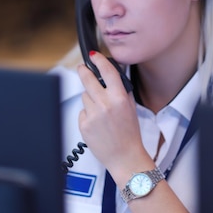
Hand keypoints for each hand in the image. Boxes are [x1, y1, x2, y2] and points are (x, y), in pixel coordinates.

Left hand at [77, 52, 150, 180]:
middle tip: (82, 68)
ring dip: (89, 99)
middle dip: (83, 71)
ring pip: (84, 96)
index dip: (99, 60)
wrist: (125, 157)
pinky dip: (87, 114)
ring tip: (100, 111)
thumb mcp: (131, 107)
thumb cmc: (129, 133)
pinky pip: (82, 111)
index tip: (94, 55)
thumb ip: (121, 90)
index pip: (107, 72)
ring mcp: (93, 115)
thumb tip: (112, 74)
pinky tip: (96, 123)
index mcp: (119, 98)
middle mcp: (105, 105)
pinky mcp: (84, 125)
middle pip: (87, 79)